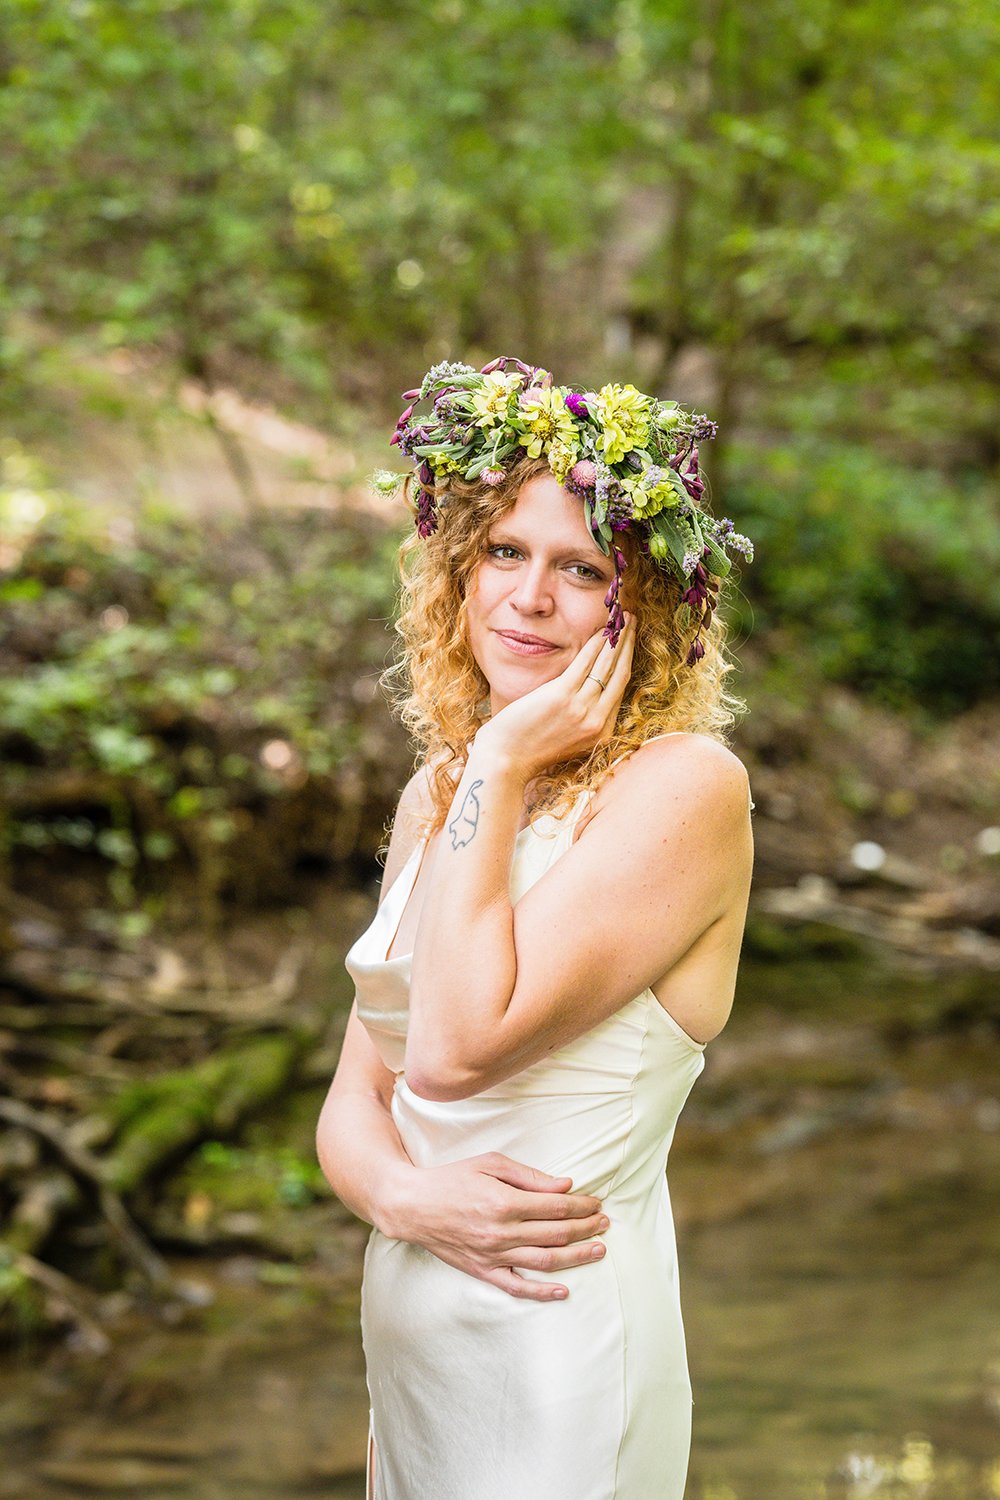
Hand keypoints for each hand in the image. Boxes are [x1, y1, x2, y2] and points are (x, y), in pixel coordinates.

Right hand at [386, 1152, 609, 1301]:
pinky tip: (563, 1290)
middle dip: (585, 1228)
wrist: (412, 1206)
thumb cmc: (452, 1178)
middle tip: (605, 1224)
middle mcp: (501, 1232)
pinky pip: (517, 1287)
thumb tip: (564, 1186)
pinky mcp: (482, 1271)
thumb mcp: (490, 1164)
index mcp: (504, 1202)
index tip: (596, 1203)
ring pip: (544, 1261)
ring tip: (598, 1250)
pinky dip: (542, 1292)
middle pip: (556, 1234)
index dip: (581, 1205)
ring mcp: (492, 1255)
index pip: (555, 1206)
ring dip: (576, 1257)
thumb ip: (529, 1176)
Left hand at [474, 615, 635, 782]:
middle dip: (628, 644)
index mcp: (601, 732)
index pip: (620, 689)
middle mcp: (597, 721)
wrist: (505, 761)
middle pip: (620, 674)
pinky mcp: (562, 696)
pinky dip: (595, 644)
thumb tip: (589, 689)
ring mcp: (581, 709)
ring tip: (622, 619)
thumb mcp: (567, 738)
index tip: (628, 643)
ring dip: (616, 638)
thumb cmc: (528, 750)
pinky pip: (584, 663)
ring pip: (607, 665)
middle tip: (632, 622)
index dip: (626, 661)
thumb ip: (583, 717)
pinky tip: (600, 631)